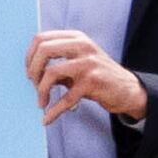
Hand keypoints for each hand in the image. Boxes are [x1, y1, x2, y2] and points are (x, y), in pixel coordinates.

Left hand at [27, 27, 141, 123]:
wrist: (127, 90)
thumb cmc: (97, 76)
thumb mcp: (78, 62)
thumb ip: (57, 62)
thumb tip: (31, 72)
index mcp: (76, 38)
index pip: (41, 39)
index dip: (29, 57)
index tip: (30, 73)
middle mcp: (83, 45)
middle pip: (43, 50)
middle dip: (33, 71)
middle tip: (33, 85)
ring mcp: (88, 63)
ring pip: (51, 73)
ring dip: (41, 91)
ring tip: (41, 102)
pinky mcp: (93, 82)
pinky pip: (65, 98)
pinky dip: (53, 111)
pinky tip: (47, 119)